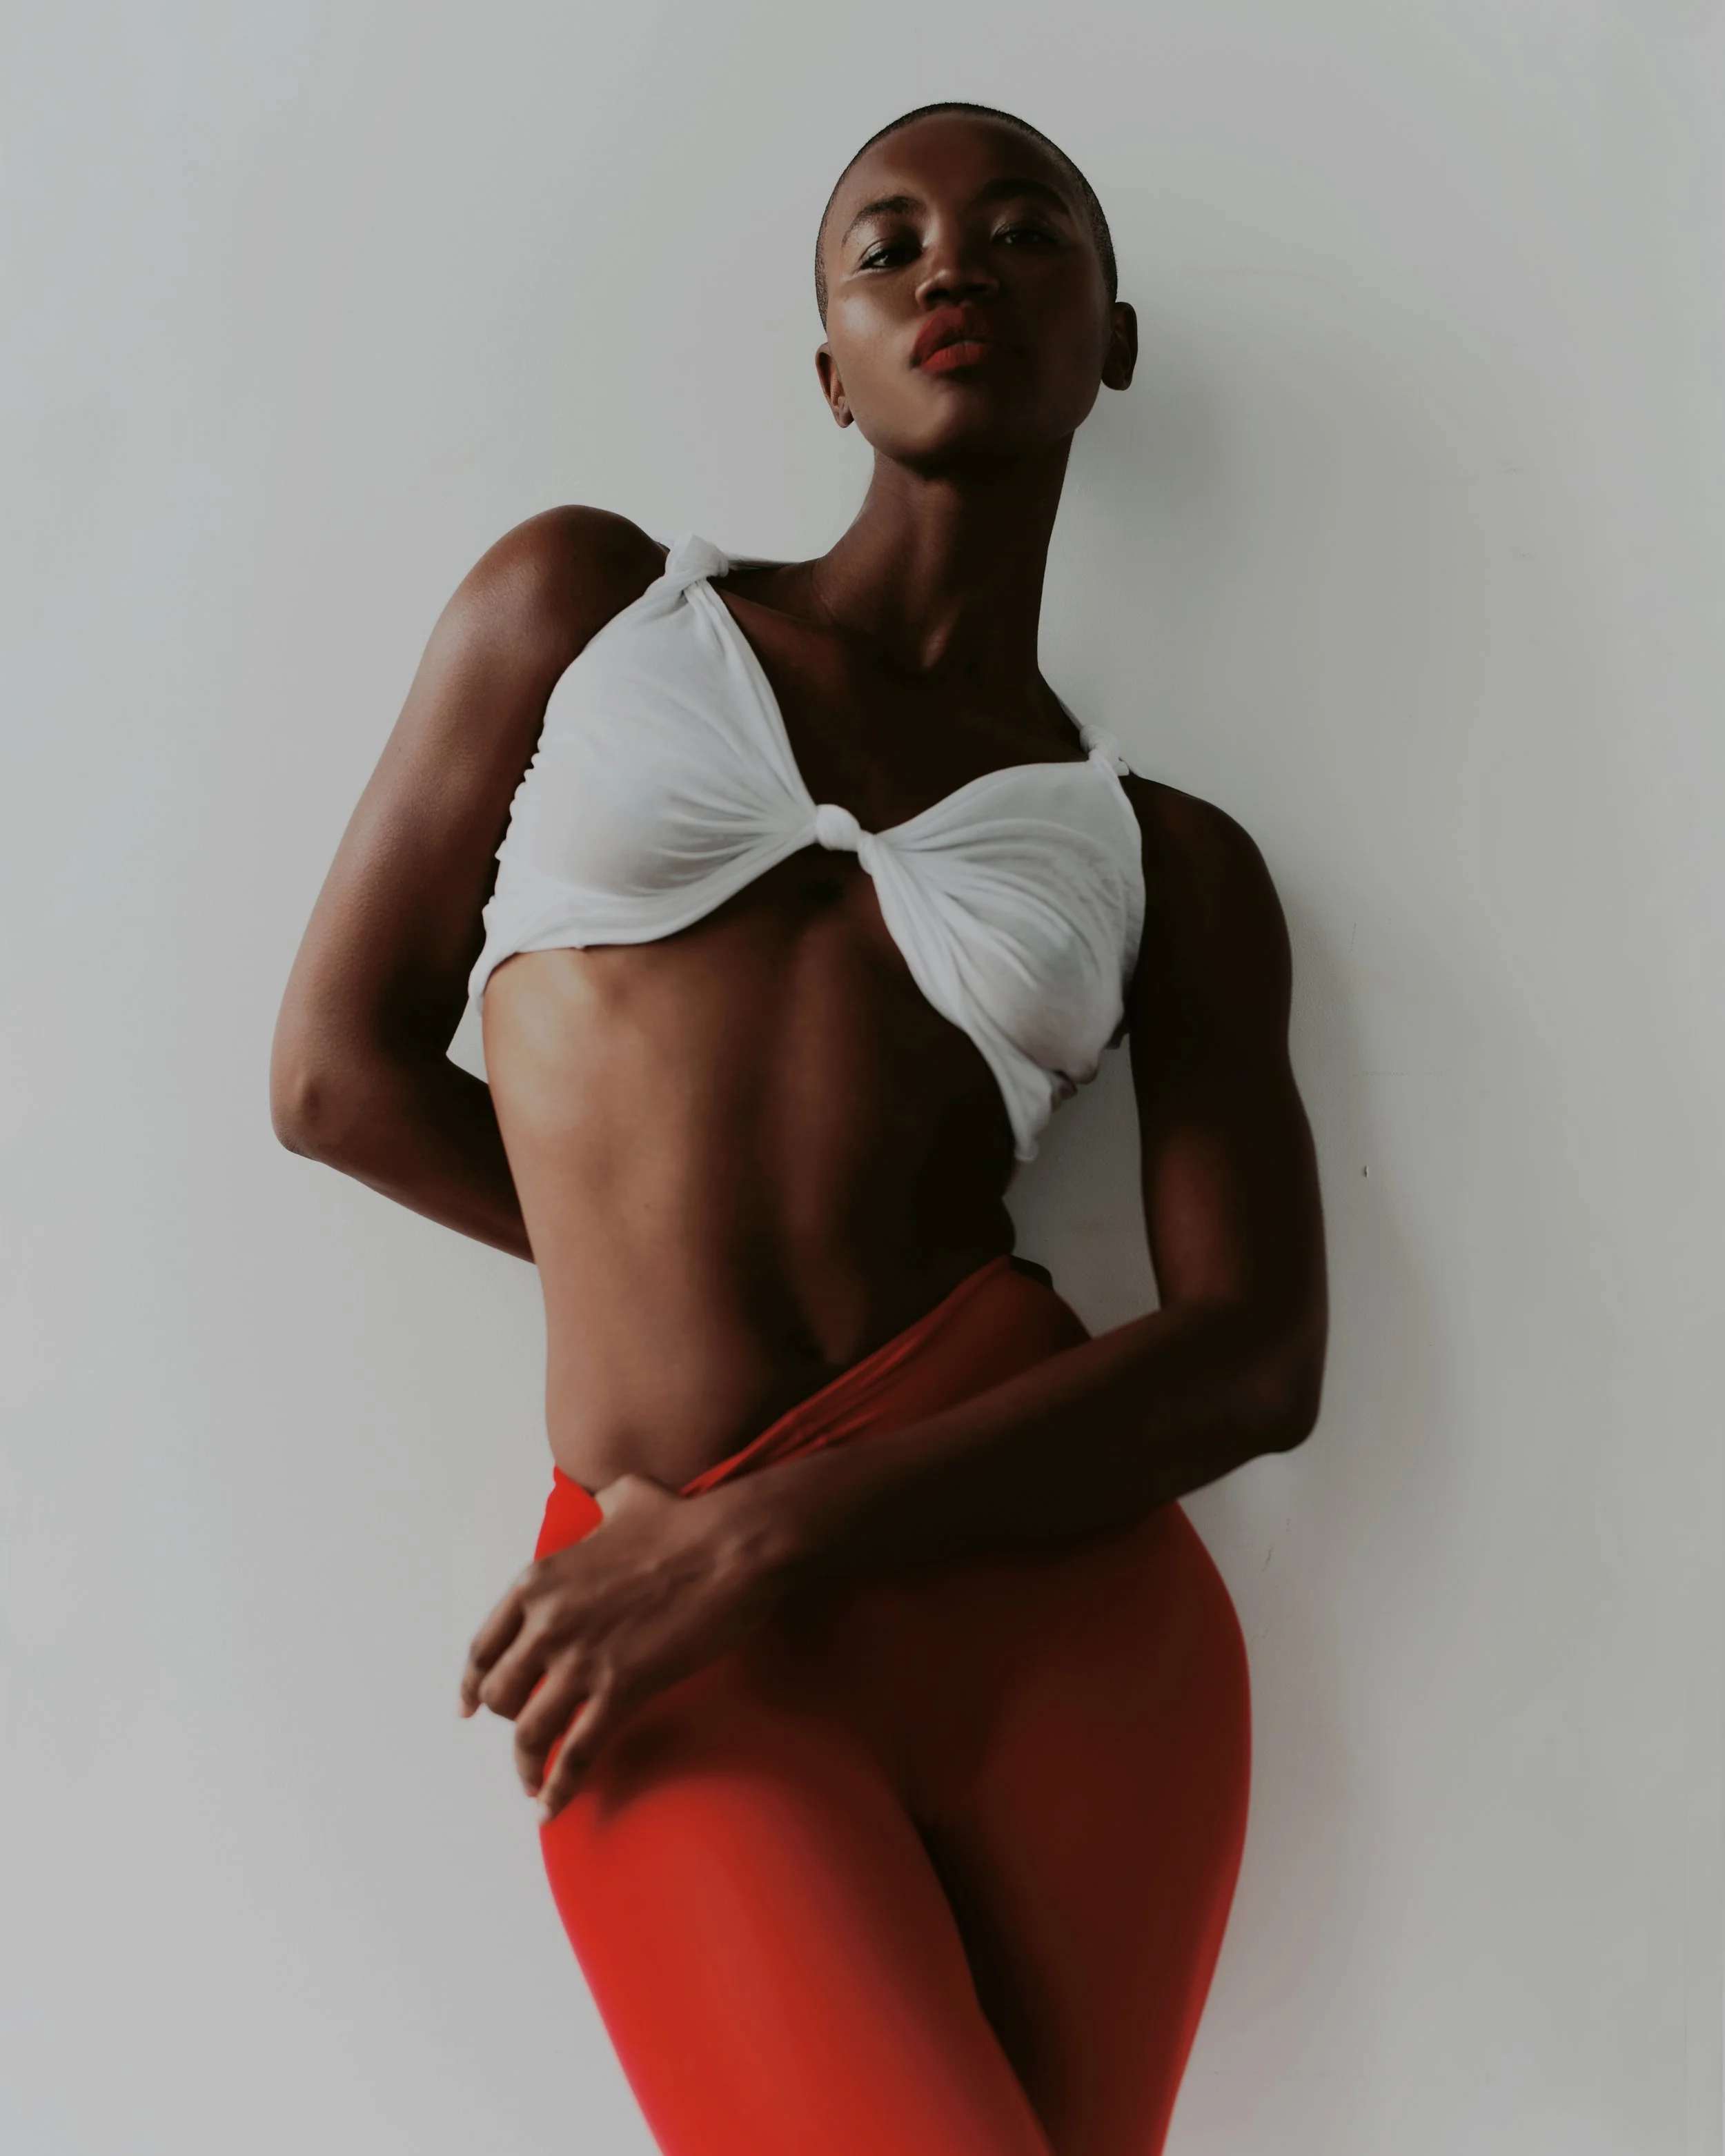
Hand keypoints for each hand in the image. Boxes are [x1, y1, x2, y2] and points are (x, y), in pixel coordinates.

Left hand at [457, 1472, 786, 1821]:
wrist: (731, 1547)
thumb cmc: (684, 1520)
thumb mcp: (627, 1498)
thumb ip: (603, 1505)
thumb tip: (606, 1502)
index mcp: (539, 1580)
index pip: (484, 1646)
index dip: (471, 1685)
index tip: (468, 1708)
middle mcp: (548, 1622)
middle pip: (499, 1694)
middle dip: (506, 1721)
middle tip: (526, 1736)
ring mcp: (581, 1659)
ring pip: (528, 1732)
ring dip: (526, 1766)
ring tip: (532, 1786)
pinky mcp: (620, 1689)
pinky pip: (576, 1753)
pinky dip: (559, 1789)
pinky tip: (552, 1808)